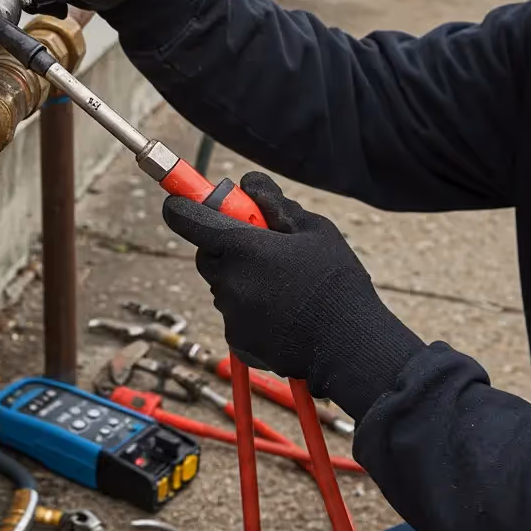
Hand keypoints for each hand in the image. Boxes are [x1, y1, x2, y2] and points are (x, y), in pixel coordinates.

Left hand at [162, 172, 425, 420]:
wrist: (349, 346)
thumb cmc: (337, 282)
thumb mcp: (314, 230)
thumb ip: (275, 203)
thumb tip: (248, 183)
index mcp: (242, 247)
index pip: (187, 219)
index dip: (182, 206)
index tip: (181, 201)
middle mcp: (227, 281)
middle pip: (205, 255)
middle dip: (223, 247)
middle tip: (259, 247)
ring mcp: (230, 314)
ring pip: (222, 286)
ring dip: (240, 279)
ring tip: (285, 287)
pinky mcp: (237, 341)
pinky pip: (235, 316)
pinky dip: (250, 311)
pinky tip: (285, 314)